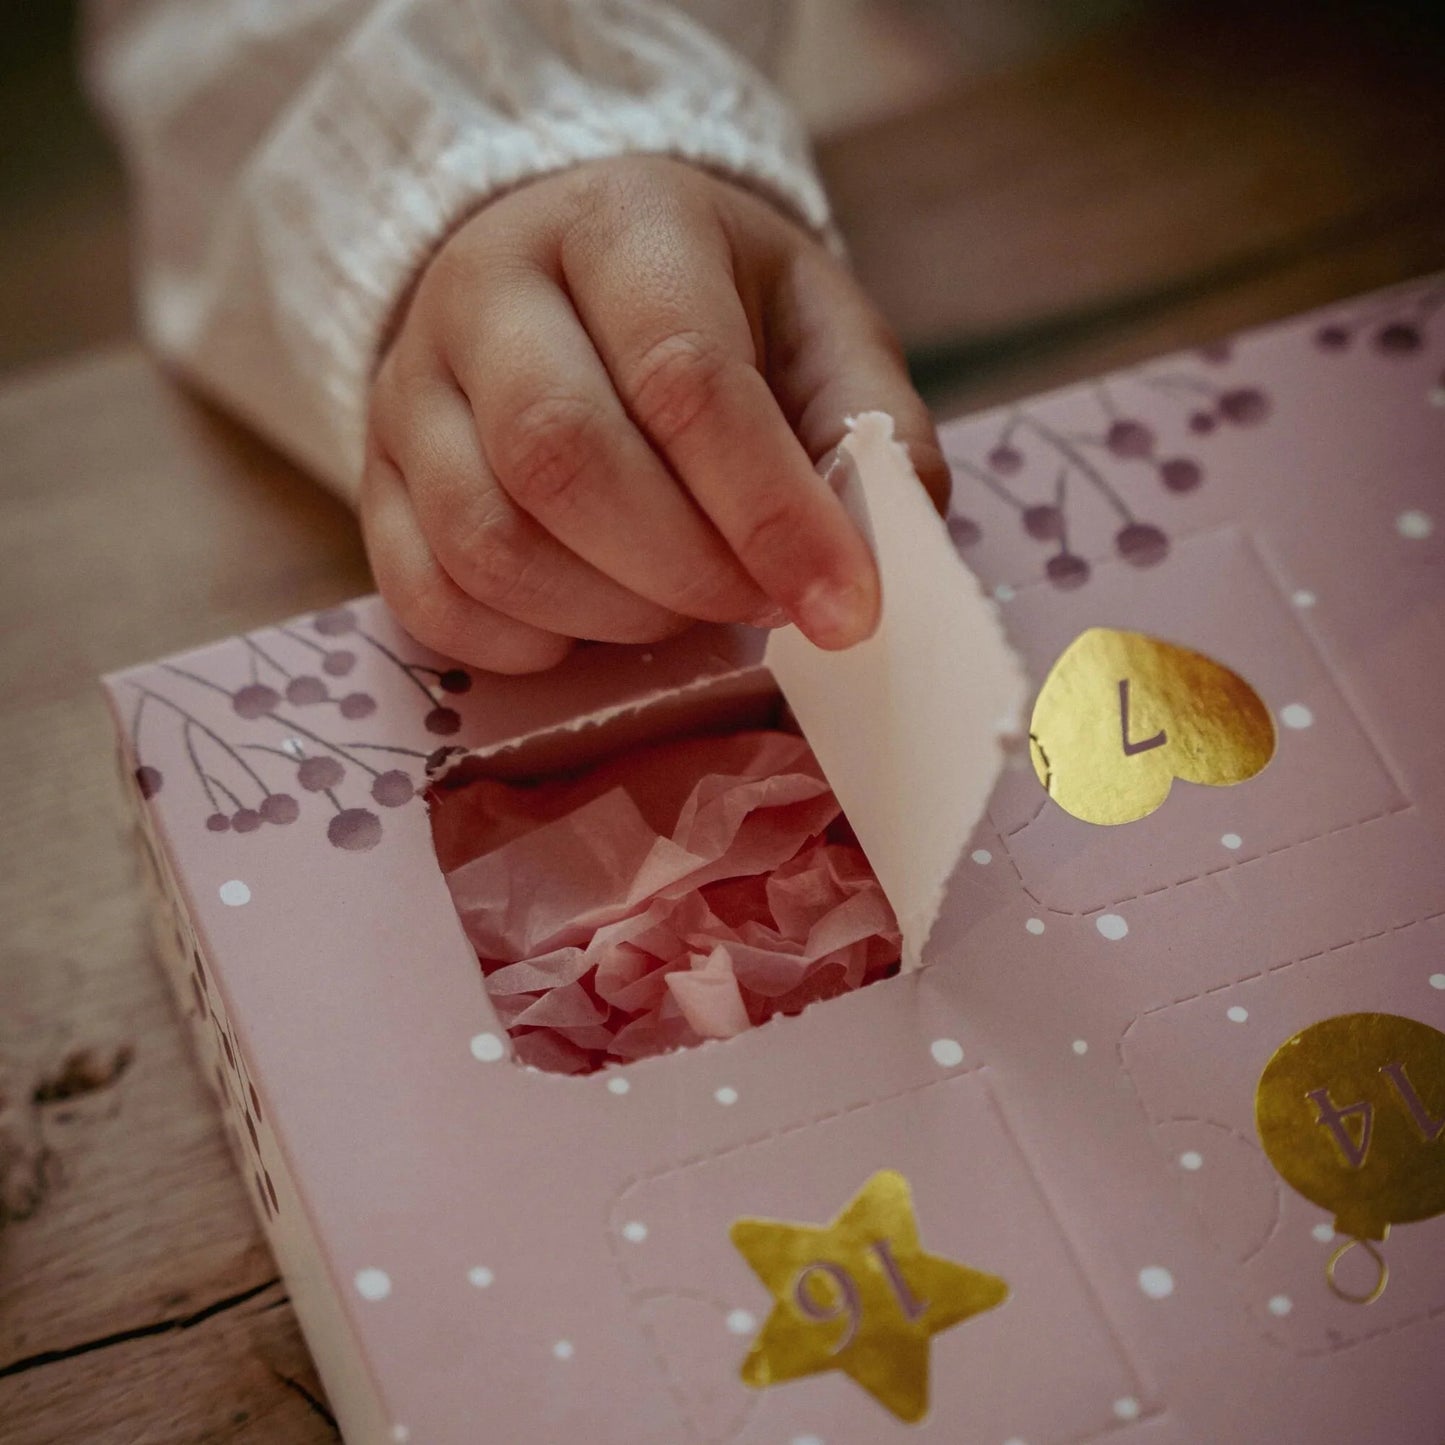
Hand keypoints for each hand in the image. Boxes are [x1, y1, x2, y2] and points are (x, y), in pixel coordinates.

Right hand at [363, 155, 947, 672]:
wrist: (569, 277)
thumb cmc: (712, 308)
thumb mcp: (817, 329)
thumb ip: (868, 428)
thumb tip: (878, 562)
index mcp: (619, 224)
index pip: (684, 378)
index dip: (768, 512)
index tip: (840, 608)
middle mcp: (485, 288)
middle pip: (563, 461)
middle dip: (683, 571)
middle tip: (753, 604)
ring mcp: (408, 387)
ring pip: (488, 540)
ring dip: (609, 614)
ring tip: (679, 605)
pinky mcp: (374, 478)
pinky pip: (429, 597)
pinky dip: (523, 643)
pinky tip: (589, 621)